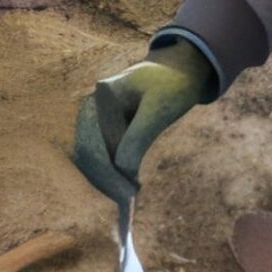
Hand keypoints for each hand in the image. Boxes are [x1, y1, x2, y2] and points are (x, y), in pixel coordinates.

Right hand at [71, 39, 212, 202]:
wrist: (182, 67)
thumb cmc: (173, 85)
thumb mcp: (159, 110)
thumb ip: (137, 138)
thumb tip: (121, 171)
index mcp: (102, 96)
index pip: (95, 141)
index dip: (108, 171)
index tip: (127, 196)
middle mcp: (93, 104)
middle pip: (88, 149)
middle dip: (105, 178)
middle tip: (126, 203)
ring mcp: (97, 113)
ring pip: (92, 153)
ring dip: (105, 176)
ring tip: (124, 199)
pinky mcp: (106, 123)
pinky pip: (103, 149)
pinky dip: (111, 168)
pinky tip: (123, 185)